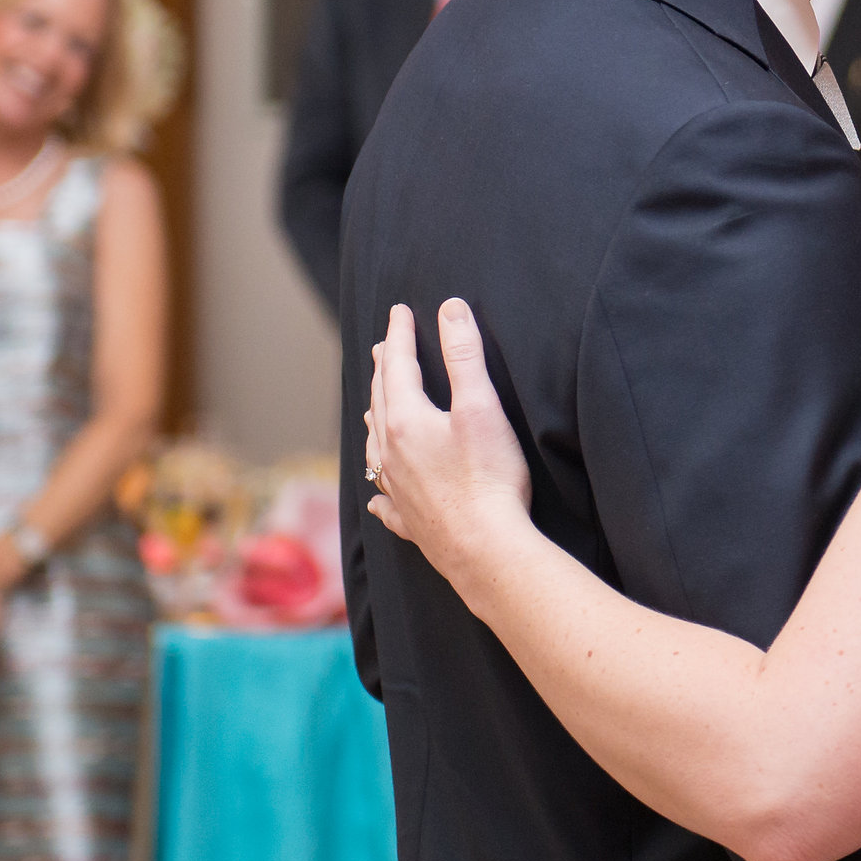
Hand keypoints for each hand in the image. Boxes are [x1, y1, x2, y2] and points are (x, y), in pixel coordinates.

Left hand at [364, 301, 533, 572]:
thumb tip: (450, 309)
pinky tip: (376, 498)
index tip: (400, 311)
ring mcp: (396, 490)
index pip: (397, 365)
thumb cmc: (488, 478)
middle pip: (381, 402)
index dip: (399, 335)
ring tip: (372, 409)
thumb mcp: (481, 406)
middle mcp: (391, 454)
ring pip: (376, 447)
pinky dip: (379, 491)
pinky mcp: (410, 521)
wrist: (485, 550)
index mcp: (406, 421)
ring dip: (375, 420)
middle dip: (383, 370)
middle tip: (382, 348)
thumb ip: (464, 355)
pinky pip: (385, 501)